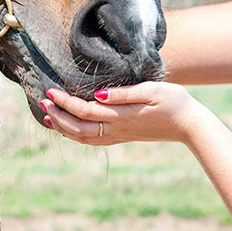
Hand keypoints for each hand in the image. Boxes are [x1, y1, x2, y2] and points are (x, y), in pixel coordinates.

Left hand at [40, 83, 203, 146]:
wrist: (190, 125)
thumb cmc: (173, 102)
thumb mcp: (151, 91)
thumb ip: (124, 93)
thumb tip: (98, 95)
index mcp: (121, 116)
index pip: (85, 110)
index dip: (65, 102)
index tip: (51, 91)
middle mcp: (117, 129)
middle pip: (79, 127)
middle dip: (58, 115)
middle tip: (42, 101)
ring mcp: (119, 135)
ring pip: (84, 137)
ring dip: (64, 126)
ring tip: (48, 115)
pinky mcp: (123, 136)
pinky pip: (93, 139)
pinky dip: (76, 134)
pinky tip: (70, 128)